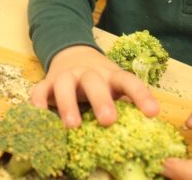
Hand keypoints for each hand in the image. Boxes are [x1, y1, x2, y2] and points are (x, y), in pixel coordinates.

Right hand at [30, 45, 157, 127]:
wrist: (72, 55)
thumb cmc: (99, 82)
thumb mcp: (114, 87)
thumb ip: (124, 105)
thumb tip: (140, 135)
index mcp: (110, 75)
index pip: (128, 81)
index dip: (141, 96)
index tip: (152, 113)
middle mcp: (88, 73)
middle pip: (94, 81)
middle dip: (101, 100)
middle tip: (108, 121)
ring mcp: (66, 76)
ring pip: (65, 84)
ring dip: (68, 104)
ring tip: (72, 126)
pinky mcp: (47, 83)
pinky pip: (39, 90)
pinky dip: (38, 103)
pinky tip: (41, 116)